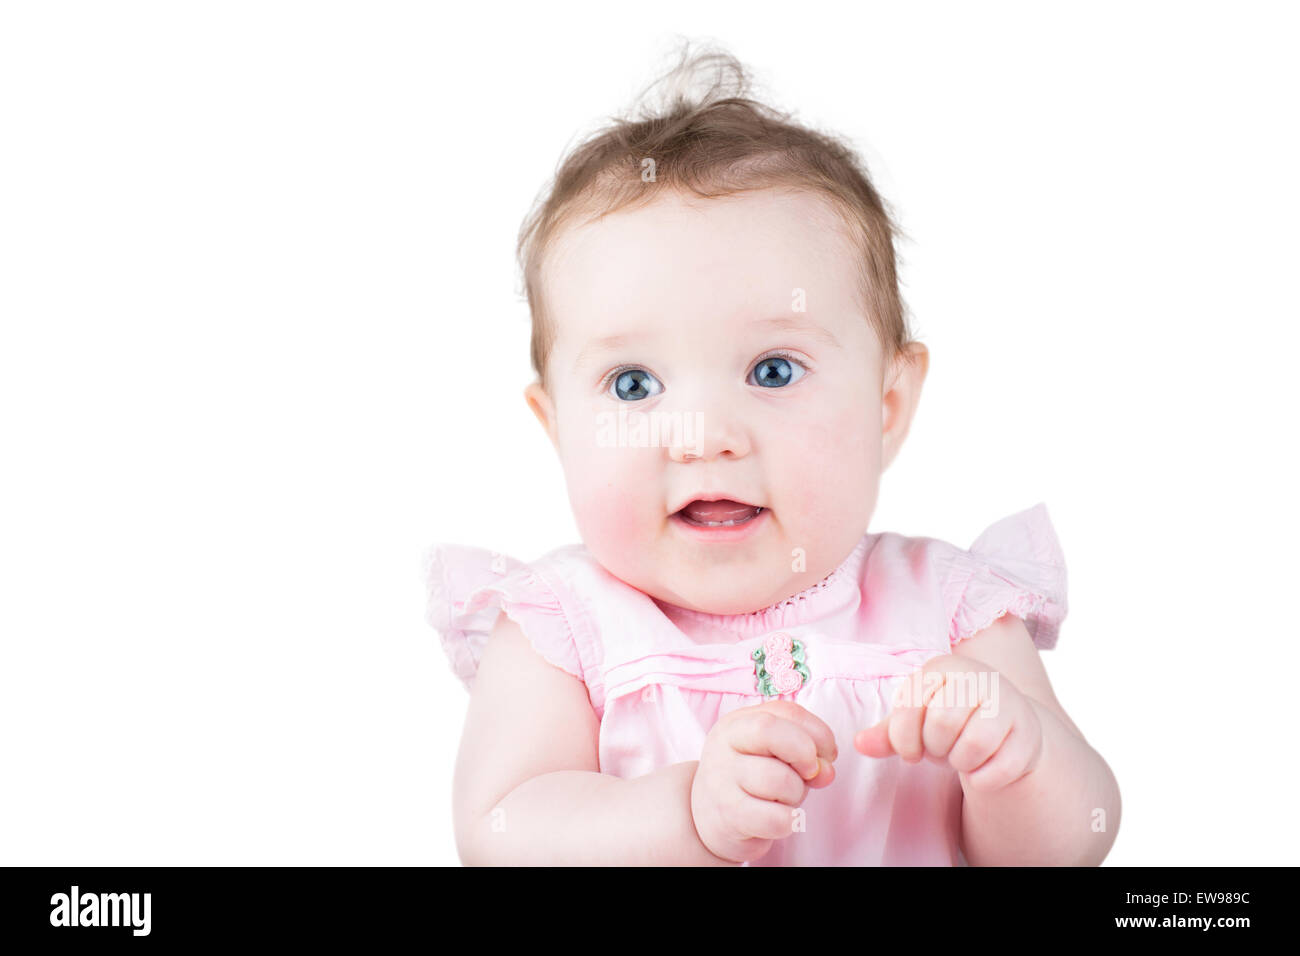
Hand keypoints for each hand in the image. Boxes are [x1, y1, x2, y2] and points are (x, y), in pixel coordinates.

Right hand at [690, 699, 837, 863]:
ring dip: (797, 794)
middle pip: (771, 732)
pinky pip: (778, 818)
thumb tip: (826, 770)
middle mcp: (724, 746)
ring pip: (781, 780)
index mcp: (737, 724)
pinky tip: (777, 820)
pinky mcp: (729, 817)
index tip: (828, 753)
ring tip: (783, 799)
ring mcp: (722, 781)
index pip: (786, 711)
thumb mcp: (774, 757)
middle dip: (805, 753)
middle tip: (810, 774)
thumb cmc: (750, 782)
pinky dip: (789, 822)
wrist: (709, 821)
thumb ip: (804, 753)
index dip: (818, 732)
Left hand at [854, 654, 1043, 792]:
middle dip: (935, 750)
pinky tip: (983, 768)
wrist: (1006, 730)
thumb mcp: (916, 723)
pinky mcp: (1029, 736)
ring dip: (959, 763)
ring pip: (973, 747)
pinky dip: (983, 780)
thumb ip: (887, 734)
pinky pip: (998, 770)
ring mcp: (1009, 705)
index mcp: (944, 668)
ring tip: (961, 756)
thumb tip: (859, 744)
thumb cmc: (952, 723)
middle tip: (941, 750)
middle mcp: (980, 677)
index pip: (911, 706)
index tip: (912, 749)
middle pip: (943, 725)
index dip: (904, 738)